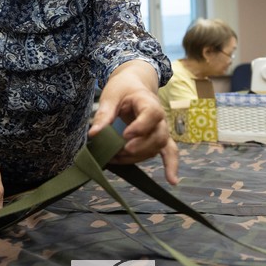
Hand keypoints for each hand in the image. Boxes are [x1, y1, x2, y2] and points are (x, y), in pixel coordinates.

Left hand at [90, 63, 178, 184]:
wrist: (133, 84)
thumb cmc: (122, 89)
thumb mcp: (110, 96)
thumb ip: (104, 114)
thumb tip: (94, 134)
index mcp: (148, 102)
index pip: (152, 114)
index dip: (141, 127)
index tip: (125, 134)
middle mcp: (159, 117)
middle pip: (157, 135)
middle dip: (138, 147)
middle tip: (119, 150)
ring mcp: (160, 129)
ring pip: (158, 147)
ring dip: (138, 156)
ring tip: (117, 159)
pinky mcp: (158, 138)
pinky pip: (169, 152)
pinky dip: (171, 166)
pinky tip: (172, 181)